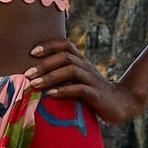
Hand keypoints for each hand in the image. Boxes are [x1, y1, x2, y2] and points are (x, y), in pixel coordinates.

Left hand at [23, 40, 143, 124]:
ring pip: (71, 70)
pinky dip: (64, 91)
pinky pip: (79, 89)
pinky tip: (51, 95)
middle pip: (65, 56)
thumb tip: (34, 75)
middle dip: (44, 64)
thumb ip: (62, 74)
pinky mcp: (96, 94)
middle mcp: (86, 66)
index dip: (48, 45)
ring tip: (34, 84)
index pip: (65, 44)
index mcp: (81, 60)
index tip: (31, 53)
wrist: (120, 104)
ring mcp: (92, 79)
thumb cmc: (92, 93)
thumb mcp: (77, 80)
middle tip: (27, 74)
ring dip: (51, 76)